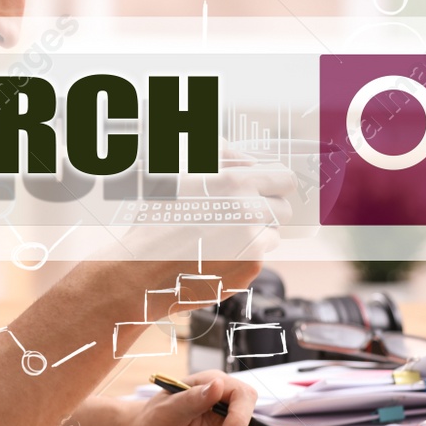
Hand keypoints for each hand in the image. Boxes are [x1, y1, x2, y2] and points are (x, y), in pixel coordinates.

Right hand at [92, 163, 297, 310]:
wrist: (140, 270)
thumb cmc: (155, 221)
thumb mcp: (179, 172)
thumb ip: (219, 154)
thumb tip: (247, 158)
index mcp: (235, 183)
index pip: (284, 178)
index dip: (274, 182)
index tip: (266, 188)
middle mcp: (249, 214)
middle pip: (283, 209)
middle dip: (266, 209)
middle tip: (238, 214)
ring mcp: (252, 246)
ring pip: (272, 235)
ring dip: (255, 234)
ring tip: (221, 236)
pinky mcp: (249, 271)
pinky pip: (259, 258)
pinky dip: (243, 255)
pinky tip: (216, 254)